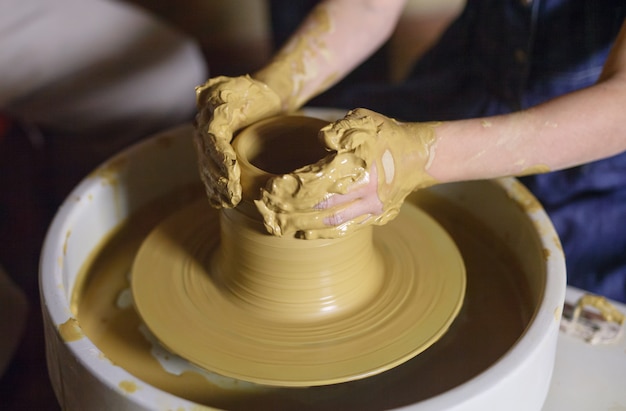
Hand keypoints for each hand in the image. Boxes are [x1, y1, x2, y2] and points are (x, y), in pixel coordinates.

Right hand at [194, 75, 281, 207]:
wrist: (262, 97)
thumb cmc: (258, 92)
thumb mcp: (247, 87)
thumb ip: (227, 93)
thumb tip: (202, 94)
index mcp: (212, 111)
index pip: (212, 138)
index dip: (220, 158)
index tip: (232, 175)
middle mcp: (204, 126)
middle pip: (207, 157)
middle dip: (219, 178)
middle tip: (233, 195)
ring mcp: (206, 140)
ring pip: (207, 167)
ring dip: (217, 187)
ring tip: (229, 201)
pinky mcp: (214, 151)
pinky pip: (209, 171)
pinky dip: (214, 188)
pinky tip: (221, 202)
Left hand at [256, 108, 439, 238]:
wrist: (420, 156)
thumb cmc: (386, 134)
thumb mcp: (363, 120)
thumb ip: (338, 129)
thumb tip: (321, 140)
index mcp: (358, 167)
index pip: (315, 182)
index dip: (289, 188)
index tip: (269, 189)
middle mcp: (364, 192)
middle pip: (318, 208)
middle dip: (289, 211)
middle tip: (266, 210)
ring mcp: (371, 208)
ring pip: (330, 223)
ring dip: (301, 226)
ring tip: (278, 226)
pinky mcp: (375, 217)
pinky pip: (345, 230)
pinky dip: (321, 233)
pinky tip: (303, 233)